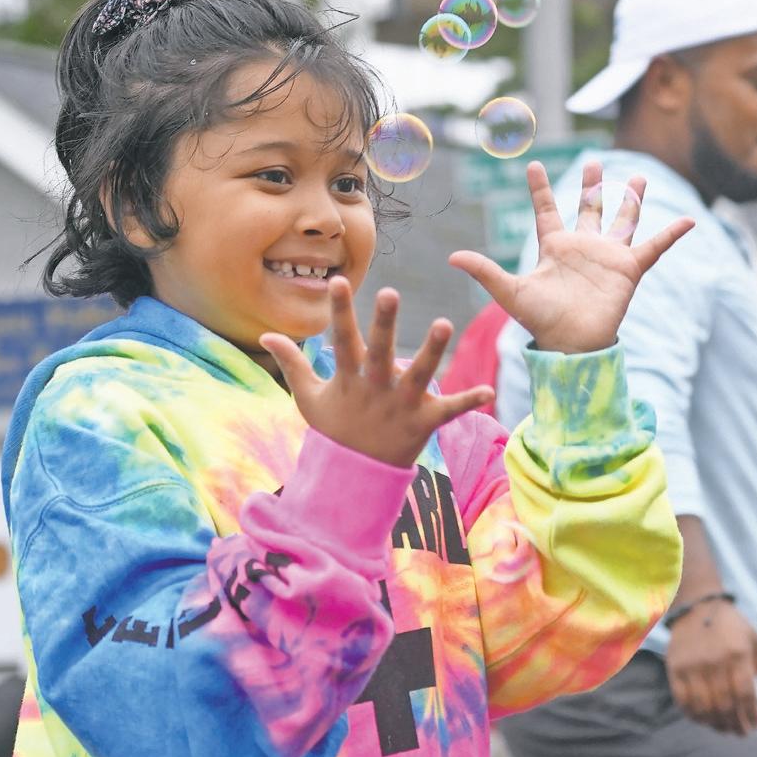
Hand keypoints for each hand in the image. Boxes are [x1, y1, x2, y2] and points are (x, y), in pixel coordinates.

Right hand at [259, 278, 494, 467]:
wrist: (355, 476)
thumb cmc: (334, 429)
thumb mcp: (308, 398)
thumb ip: (292, 363)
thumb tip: (266, 335)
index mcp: (349, 379)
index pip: (342, 340)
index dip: (339, 311)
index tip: (338, 280)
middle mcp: (376, 389)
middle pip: (380, 352)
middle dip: (385, 324)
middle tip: (391, 293)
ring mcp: (401, 406)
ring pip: (419, 375)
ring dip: (432, 351)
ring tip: (445, 322)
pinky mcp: (424, 423)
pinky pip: (450, 411)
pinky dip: (468, 401)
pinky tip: (490, 391)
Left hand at [448, 160, 694, 353]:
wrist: (572, 344)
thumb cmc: (542, 321)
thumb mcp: (510, 292)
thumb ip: (485, 271)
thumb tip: (452, 257)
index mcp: (554, 247)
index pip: (546, 211)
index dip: (540, 189)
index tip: (533, 165)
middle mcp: (583, 248)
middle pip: (589, 209)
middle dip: (591, 186)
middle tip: (592, 161)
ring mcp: (608, 257)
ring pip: (622, 220)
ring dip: (631, 199)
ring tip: (640, 176)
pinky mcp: (629, 270)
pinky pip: (654, 247)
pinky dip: (671, 234)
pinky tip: (689, 220)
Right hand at [665, 599, 756, 735]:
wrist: (698, 608)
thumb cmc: (733, 628)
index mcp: (737, 653)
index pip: (745, 694)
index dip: (751, 714)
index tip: (755, 723)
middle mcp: (714, 660)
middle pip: (724, 704)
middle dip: (735, 724)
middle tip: (741, 732)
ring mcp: (692, 666)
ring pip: (704, 707)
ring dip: (716, 724)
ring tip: (725, 728)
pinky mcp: (675, 668)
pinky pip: (683, 701)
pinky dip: (694, 715)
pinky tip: (704, 719)